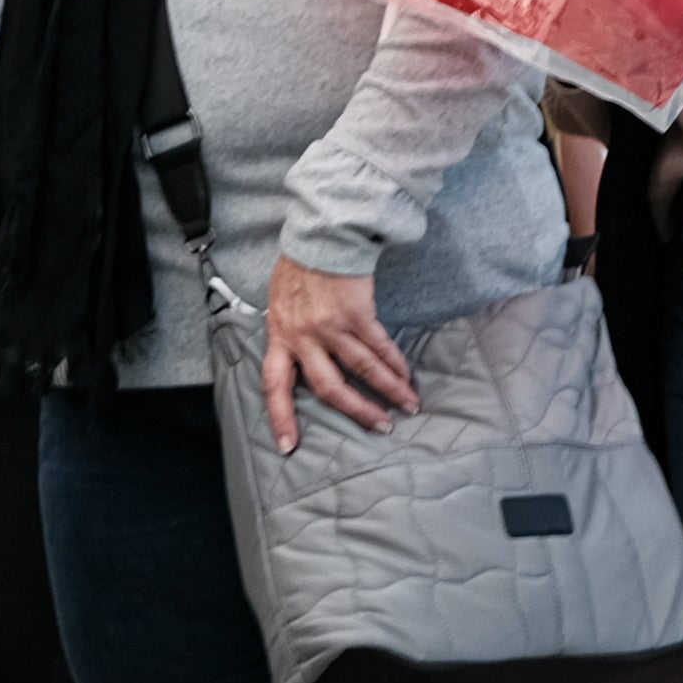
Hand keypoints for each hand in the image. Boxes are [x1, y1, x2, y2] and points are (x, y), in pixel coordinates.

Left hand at [259, 256, 416, 452]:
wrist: (320, 235)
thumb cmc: (299, 268)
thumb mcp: (280, 303)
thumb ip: (289, 332)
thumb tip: (302, 355)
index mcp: (280, 337)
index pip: (274, 385)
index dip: (281, 418)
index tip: (289, 446)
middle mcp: (303, 337)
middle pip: (329, 388)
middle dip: (357, 411)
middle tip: (380, 427)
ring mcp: (331, 326)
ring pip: (363, 369)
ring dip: (388, 389)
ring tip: (407, 404)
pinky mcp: (357, 313)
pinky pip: (380, 346)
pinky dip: (395, 363)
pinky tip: (407, 375)